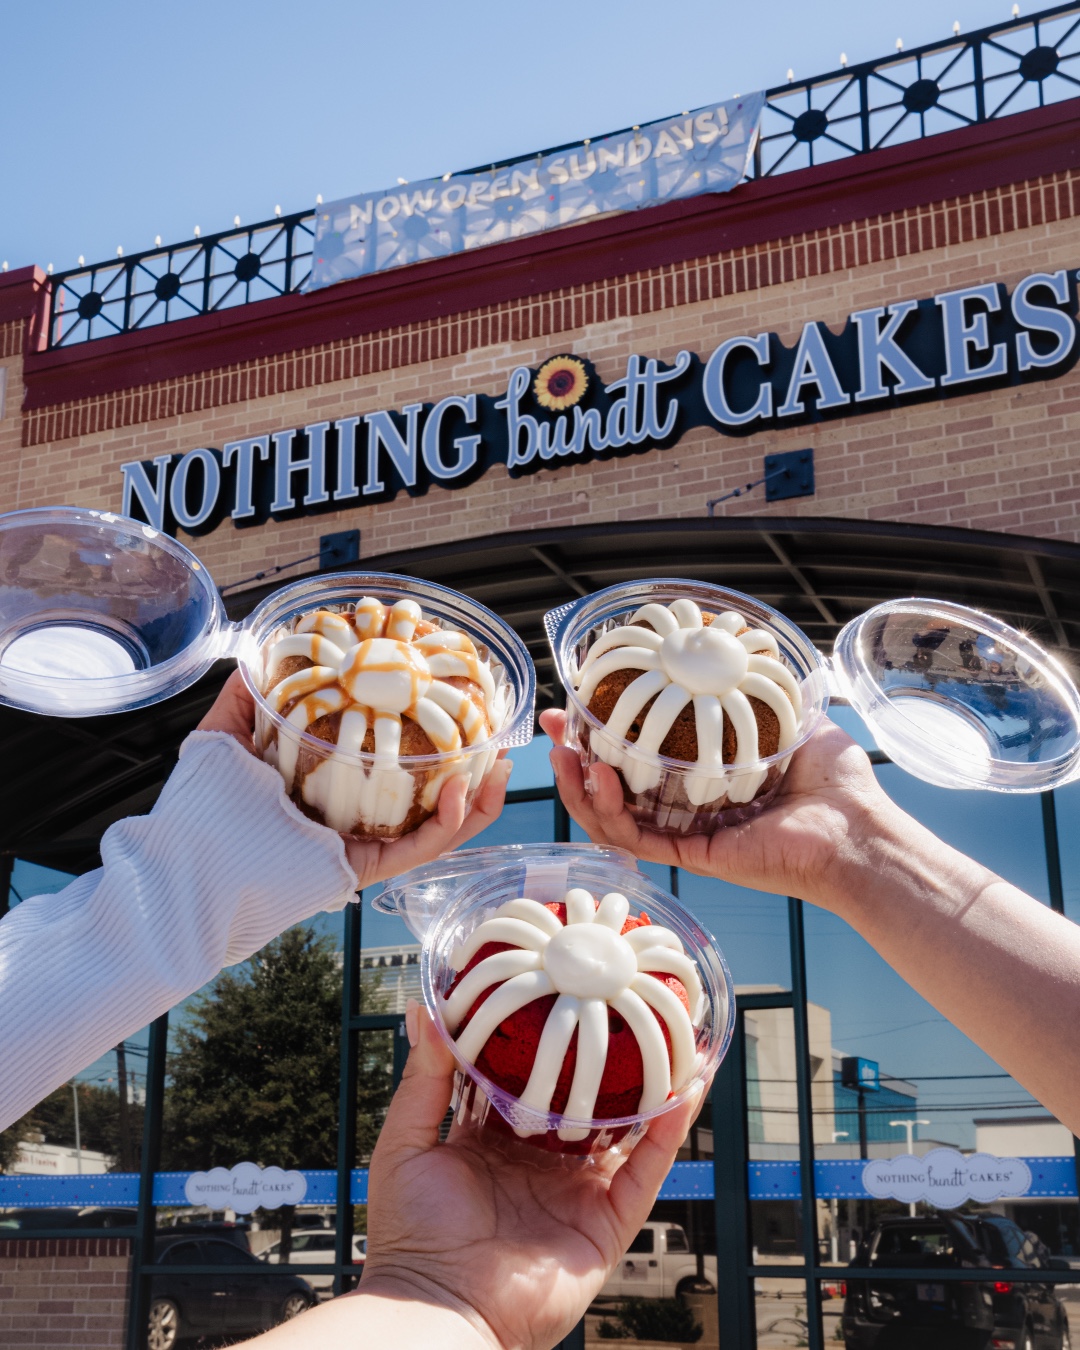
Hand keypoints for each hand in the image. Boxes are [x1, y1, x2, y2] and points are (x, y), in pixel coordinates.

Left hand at [198, 672, 513, 890]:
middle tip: (495, 738)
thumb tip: (257, 656)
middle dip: (472, 769)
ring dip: (478, 796)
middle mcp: (356, 819)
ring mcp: (364, 845)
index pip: (394, 767)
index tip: (455, 706)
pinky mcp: (365, 867)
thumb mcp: (224, 739)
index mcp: (332, 790)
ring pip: (440, 826)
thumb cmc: (200, 813)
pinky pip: (420, 847)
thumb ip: (245, 699)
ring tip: (500, 762)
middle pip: (430, 797)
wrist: (184, 867)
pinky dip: (450, 821)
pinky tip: (462, 787)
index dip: (431, 740)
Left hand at [358, 1003, 707, 1349]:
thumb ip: (422, 1079)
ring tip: (675, 1037)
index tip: (564, 995)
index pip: (532, 1079)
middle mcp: (543, 1163)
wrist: (437, 1306)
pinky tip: (685, 1092)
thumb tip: (426, 1012)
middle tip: (626, 1006)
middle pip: (587, 1100)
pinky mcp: (607, 1222)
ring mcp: (578, 1192)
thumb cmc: (410, 1235)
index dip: (550, 1041)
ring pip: (628, 1130)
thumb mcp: (406, 1142)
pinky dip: (669, 1133)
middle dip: (608, 1059)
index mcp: (497, 1142)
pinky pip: (646, 1172)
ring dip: (652, 1087)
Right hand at [539, 707, 897, 911]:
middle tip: (553, 729)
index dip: (605, 732)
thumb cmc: (837, 783)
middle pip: (613, 788)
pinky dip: (606, 810)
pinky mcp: (692, 857)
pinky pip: (634, 839)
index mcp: (706, 779)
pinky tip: (596, 775)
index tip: (580, 703)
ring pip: (611, 819)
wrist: (857, 829)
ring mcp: (687, 836)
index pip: (641, 757)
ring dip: (579, 787)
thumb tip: (748, 646)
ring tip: (563, 753)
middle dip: (575, 759)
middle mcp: (689, 810)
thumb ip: (766, 689)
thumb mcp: (795, 718)